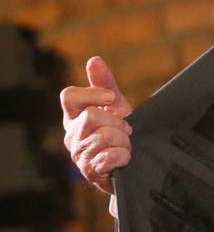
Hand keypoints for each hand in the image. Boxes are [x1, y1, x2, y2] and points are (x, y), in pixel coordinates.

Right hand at [61, 56, 132, 193]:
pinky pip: (110, 157)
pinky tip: (124, 157)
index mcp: (74, 116)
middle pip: (91, 116)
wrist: (128, 160)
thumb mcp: (114, 104)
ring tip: (124, 144)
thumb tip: (94, 60)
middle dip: (117, 121)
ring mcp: (79, 155)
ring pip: (104, 136)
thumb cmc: (117, 128)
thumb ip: (104, 83)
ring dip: (124, 140)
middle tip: (125, 128)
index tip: (111, 98)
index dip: (92, 94)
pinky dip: (123, 155)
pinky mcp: (91, 172)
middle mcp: (72, 135)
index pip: (69, 96)